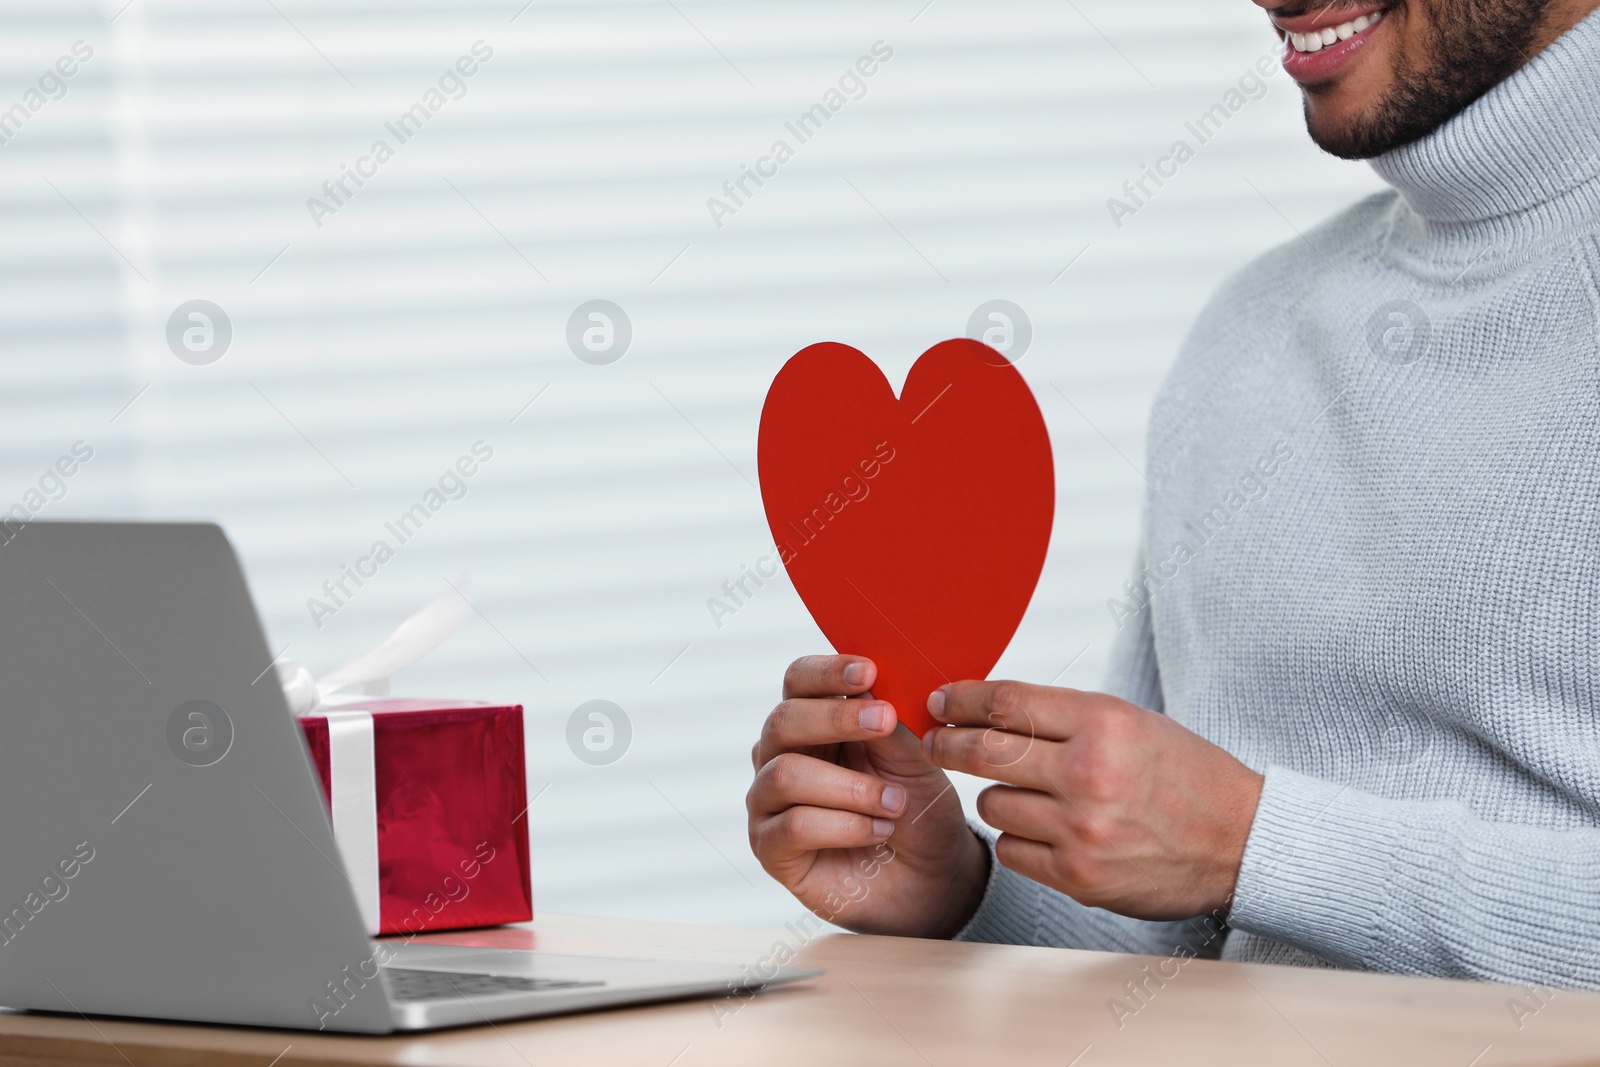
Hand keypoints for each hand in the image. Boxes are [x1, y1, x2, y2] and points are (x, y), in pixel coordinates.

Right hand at [747, 655, 988, 937]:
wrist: (930, 878)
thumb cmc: (915, 809)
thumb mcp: (914, 757)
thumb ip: (889, 722)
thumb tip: (870, 687)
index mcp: (812, 721)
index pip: (798, 681)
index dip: (827, 672)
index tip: (869, 672)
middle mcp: (780, 755)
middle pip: (783, 721)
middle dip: (836, 718)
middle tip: (885, 721)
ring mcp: (769, 803)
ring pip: (785, 775)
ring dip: (849, 786)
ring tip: (894, 802)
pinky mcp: (771, 849)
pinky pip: (793, 826)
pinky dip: (843, 825)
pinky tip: (877, 830)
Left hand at [923, 680, 1263, 920]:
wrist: (1241, 841)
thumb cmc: (1185, 775)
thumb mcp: (1132, 723)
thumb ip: (1062, 718)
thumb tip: (985, 709)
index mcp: (1104, 723)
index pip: (1006, 703)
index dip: (962, 700)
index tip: (940, 701)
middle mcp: (1089, 773)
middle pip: (985, 751)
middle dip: (949, 744)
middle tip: (936, 740)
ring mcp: (1082, 829)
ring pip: (991, 804)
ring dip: (996, 796)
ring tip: (1026, 794)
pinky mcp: (1079, 876)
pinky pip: (1011, 849)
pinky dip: (1018, 839)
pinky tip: (1043, 831)